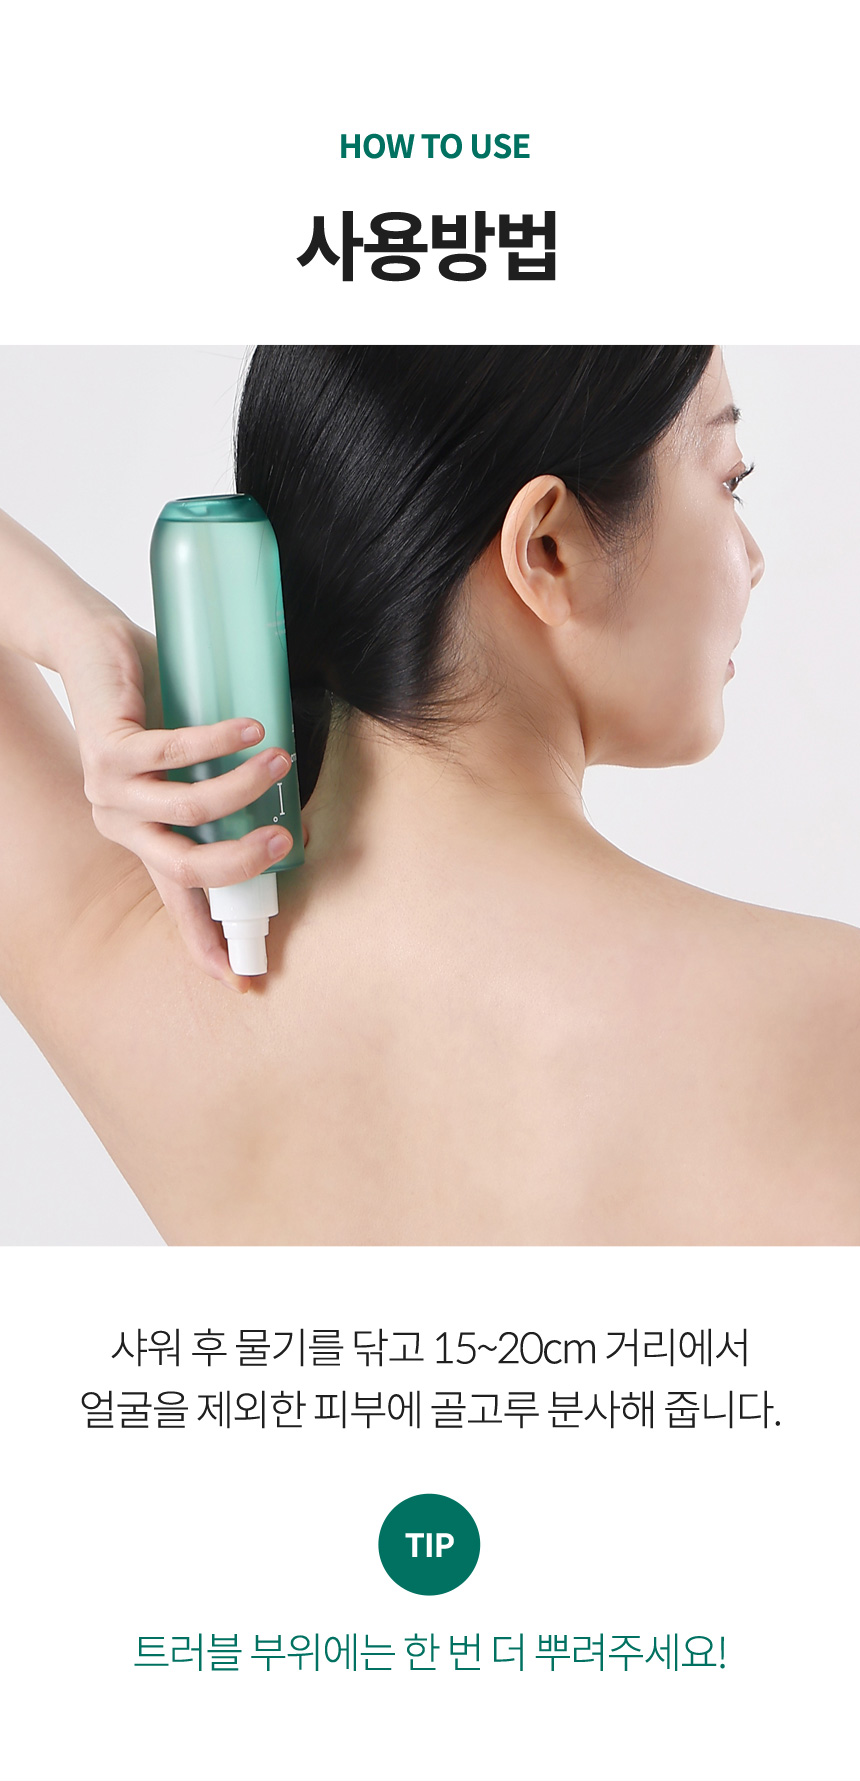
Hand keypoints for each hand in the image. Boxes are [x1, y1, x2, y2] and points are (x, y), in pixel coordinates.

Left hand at [65, 611, 303, 989]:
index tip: (243, 979)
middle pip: (187, 868)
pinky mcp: (107, 748)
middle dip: (242, 862)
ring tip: (280, 759)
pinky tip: (251, 730)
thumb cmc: (150, 702)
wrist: (90, 646)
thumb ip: (224, 785)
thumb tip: (289, 794)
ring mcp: (109, 791)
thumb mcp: (189, 760)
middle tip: (286, 838)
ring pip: (188, 811)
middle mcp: (121, 824)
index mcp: (143, 837)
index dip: (207, 943)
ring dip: (242, 789)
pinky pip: (173, 754)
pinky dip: (219, 744)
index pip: (179, 899)